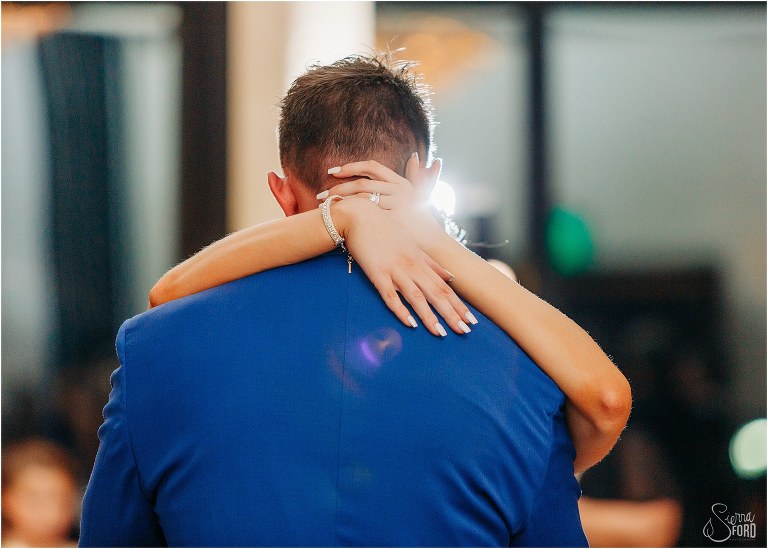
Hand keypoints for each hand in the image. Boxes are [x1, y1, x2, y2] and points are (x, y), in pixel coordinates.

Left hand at [321, 154, 444, 239]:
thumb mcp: (422, 192)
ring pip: (362, 199)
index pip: (372, 167)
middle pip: (362, 184)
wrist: (432, 241)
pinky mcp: (391, 222)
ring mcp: (396, 206)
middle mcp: (399, 191)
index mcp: (402, 182)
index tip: (333, 171)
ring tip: (325, 206)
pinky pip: (366, 216)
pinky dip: (350, 216)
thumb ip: (417, 174)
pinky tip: (337, 218)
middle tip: (321, 194)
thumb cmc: (423, 218)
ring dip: (341, 202)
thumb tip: (414, 155)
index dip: (351, 167)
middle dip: (339, 188)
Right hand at [333, 197, 476, 336]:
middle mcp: (412, 267)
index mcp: (421, 262)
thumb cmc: (386, 230)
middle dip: (451, 314)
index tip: (472, 320)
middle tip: (465, 331)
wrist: (361, 216)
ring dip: (430, 316)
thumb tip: (450, 276)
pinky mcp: (378, 274)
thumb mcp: (412, 245)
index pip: (445, 287)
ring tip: (441, 333)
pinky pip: (390, 295)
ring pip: (416, 297)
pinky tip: (410, 323)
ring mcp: (395, 270)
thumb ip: (431, 263)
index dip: (458, 305)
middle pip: (436, 294)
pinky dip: (400, 309)